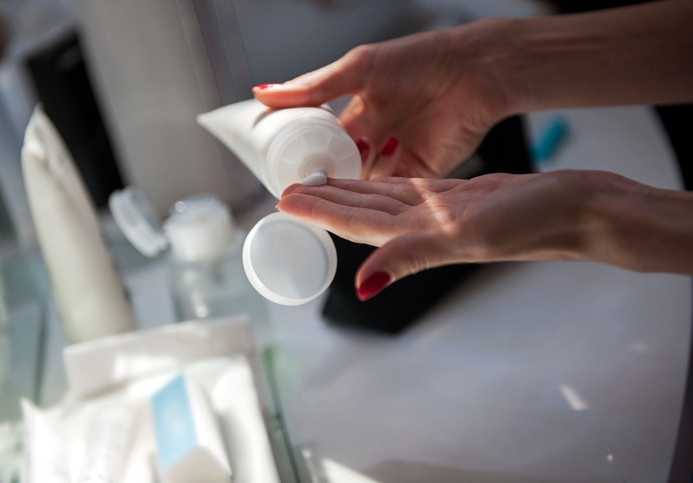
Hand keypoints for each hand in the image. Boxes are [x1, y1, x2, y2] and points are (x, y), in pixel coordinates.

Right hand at [253, 23, 513, 178]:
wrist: (476, 69)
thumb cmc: (419, 60)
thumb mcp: (359, 70)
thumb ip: (313, 87)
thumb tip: (262, 93)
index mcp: (355, 117)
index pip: (319, 146)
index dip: (303, 159)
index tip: (284, 170)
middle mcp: (373, 140)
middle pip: (339, 169)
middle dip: (325, 177)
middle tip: (308, 181)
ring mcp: (396, 158)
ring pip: (364, 183)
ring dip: (355, 180)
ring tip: (351, 165)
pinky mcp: (422, 173)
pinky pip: (394, 188)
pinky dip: (383, 186)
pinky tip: (379, 173)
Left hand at [278, 171, 692, 299]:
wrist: (571, 208)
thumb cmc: (528, 224)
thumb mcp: (466, 237)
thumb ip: (413, 257)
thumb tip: (364, 287)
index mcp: (418, 238)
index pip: (355, 224)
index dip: (319, 213)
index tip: (285, 202)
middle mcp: (422, 228)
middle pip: (360, 213)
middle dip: (324, 201)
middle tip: (288, 188)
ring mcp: (437, 213)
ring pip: (380, 200)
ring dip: (349, 191)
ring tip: (319, 180)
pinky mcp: (454, 199)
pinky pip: (406, 190)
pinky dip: (383, 183)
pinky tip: (369, 175)